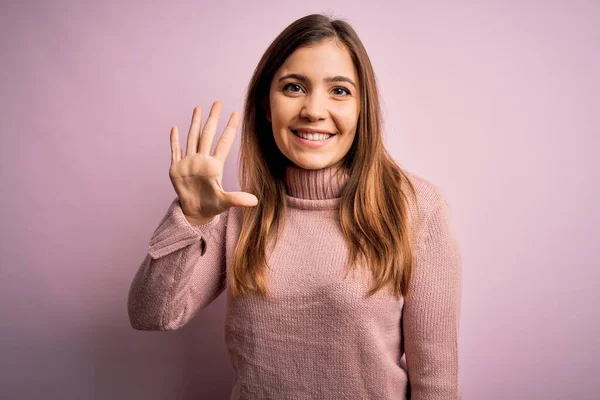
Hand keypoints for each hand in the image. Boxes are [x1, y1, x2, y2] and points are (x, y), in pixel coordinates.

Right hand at [169, 101, 257, 222]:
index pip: (224, 143)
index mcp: (214, 166)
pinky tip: (175, 128)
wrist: (195, 212)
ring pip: (192, 138)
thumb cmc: (212, 206)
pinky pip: (175, 151)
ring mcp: (189, 162)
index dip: (230, 128)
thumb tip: (255, 201)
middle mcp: (202, 160)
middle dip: (213, 118)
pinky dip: (174, 141)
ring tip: (198, 108)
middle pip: (208, 134)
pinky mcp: (176, 168)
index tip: (236, 113)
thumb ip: (237, 199)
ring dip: (194, 124)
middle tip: (218, 103)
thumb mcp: (225, 202)